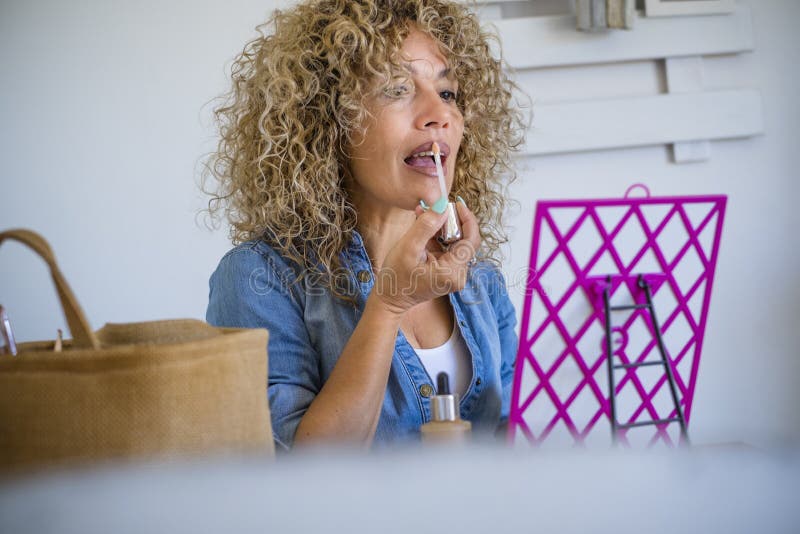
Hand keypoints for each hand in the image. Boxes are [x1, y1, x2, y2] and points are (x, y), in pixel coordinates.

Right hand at [372, 200, 480, 315]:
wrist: (390, 300)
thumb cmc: (396, 278)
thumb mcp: (408, 248)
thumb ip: (426, 226)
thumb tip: (443, 206)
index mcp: (452, 272)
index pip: (471, 240)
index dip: (467, 219)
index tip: (457, 204)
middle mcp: (458, 275)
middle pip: (464, 241)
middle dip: (451, 222)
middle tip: (436, 208)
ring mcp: (454, 275)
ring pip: (456, 244)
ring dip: (443, 228)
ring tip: (425, 216)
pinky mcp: (447, 273)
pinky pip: (448, 250)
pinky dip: (438, 238)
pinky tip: (425, 229)